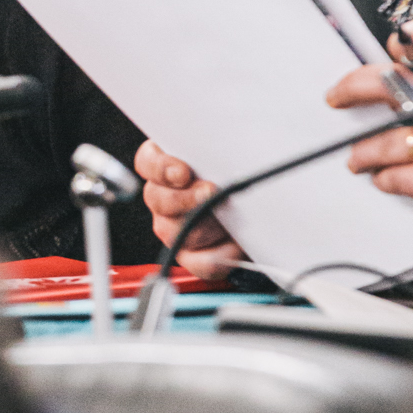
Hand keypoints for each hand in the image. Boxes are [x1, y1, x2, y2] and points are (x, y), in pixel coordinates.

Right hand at [133, 138, 244, 280]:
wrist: (264, 211)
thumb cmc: (242, 176)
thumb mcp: (228, 157)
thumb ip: (217, 150)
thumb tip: (226, 150)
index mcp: (166, 166)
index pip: (148, 163)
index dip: (161, 168)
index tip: (183, 173)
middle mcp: (163, 197)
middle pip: (157, 199)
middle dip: (187, 198)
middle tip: (211, 193)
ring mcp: (173, 228)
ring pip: (176, 231)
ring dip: (207, 224)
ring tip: (231, 216)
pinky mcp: (190, 256)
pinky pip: (199, 261)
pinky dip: (220, 254)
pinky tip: (235, 244)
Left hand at [325, 18, 412, 219]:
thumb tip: (399, 46)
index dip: (401, 41)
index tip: (383, 53)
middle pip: (394, 84)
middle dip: (356, 88)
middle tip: (338, 97)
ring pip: (391, 140)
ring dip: (366, 149)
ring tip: (358, 155)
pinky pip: (401, 178)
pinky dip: (387, 178)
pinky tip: (384, 177)